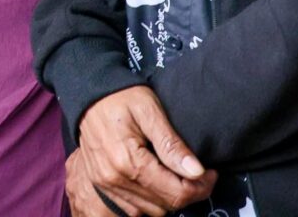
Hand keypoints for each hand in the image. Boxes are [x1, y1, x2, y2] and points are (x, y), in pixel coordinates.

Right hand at [77, 86, 215, 215]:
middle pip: (165, 205)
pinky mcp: (101, 184)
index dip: (201, 187)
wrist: (87, 93)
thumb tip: (197, 171)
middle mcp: (114, 179)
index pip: (175, 193)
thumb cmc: (121, 96)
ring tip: (177, 174)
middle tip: (196, 172)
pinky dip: (151, 198)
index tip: (210, 172)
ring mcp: (105, 184)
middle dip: (187, 192)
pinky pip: (133, 207)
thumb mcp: (150, 111)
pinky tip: (156, 178)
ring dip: (169, 197)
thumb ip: (172, 144)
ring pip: (151, 210)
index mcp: (128, 162)